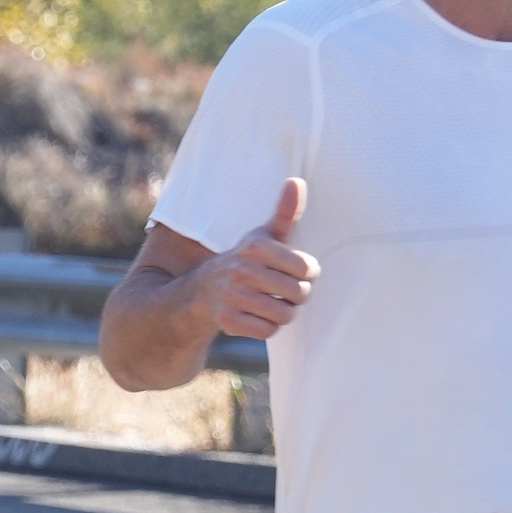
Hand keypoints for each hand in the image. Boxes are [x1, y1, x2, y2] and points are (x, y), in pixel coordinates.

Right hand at [203, 176, 318, 342]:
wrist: (204, 290)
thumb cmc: (247, 260)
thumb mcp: (265, 235)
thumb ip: (286, 212)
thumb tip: (297, 180)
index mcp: (256, 247)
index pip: (307, 269)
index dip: (307, 273)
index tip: (294, 270)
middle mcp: (242, 270)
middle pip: (299, 294)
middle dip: (296, 295)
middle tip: (282, 289)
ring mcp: (232, 296)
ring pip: (285, 315)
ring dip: (282, 312)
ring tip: (270, 301)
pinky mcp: (227, 321)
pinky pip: (268, 331)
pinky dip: (266, 327)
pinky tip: (255, 315)